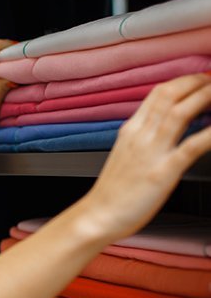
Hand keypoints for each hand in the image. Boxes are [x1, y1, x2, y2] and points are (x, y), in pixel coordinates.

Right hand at [82, 73, 210, 241]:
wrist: (98, 217)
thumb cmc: (113, 193)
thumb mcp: (125, 155)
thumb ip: (143, 138)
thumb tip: (163, 128)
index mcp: (131, 130)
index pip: (158, 93)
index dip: (184, 81)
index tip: (201, 80)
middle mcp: (140, 136)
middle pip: (170, 94)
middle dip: (197, 82)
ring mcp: (151, 153)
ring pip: (180, 112)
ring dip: (205, 97)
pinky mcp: (162, 173)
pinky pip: (190, 147)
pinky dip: (209, 134)